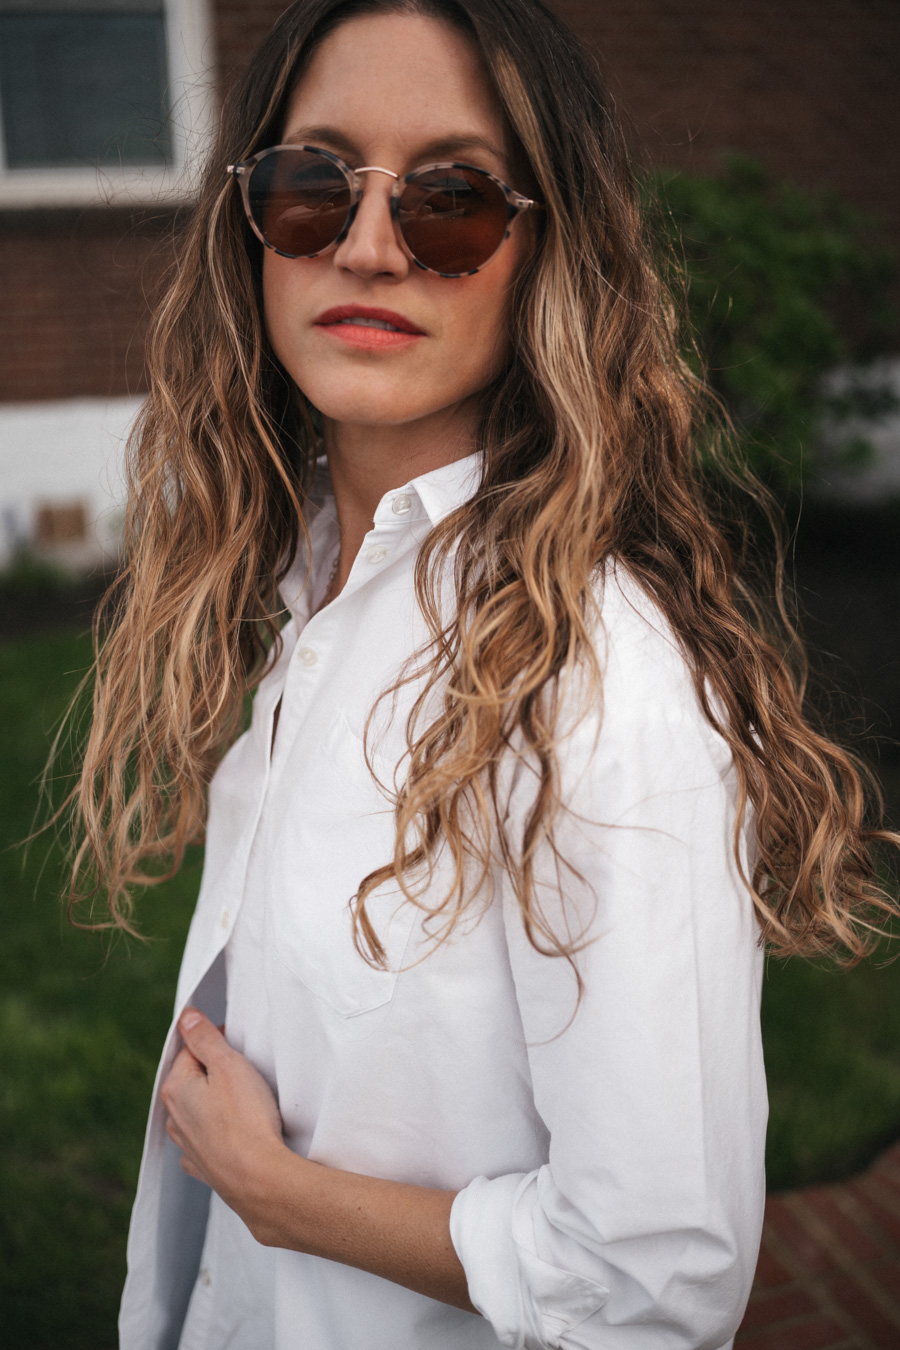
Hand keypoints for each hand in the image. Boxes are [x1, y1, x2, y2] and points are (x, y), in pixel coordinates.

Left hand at [160, 1007, 286, 1226]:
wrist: (259, 1178)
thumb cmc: (247, 1118)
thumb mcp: (228, 1065)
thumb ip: (204, 1038)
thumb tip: (186, 1016)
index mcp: (176, 1088)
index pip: (191, 1049)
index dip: (215, 1041)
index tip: (238, 1045)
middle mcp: (174, 1118)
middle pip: (193, 1080)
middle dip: (214, 1071)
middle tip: (245, 1071)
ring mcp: (187, 1146)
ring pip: (197, 1111)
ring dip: (214, 1102)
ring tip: (243, 1102)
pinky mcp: (203, 1167)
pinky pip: (204, 1141)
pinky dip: (214, 1132)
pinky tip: (229, 1132)